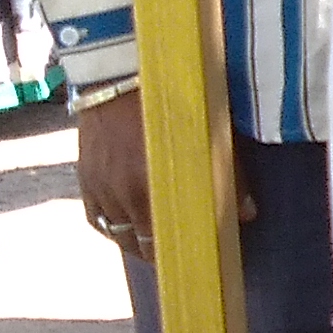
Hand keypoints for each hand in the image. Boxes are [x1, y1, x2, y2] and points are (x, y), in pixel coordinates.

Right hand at [73, 84, 253, 263]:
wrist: (121, 71)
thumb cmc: (177, 97)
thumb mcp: (211, 132)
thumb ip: (229, 175)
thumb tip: (246, 214)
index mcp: (157, 185)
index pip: (171, 243)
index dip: (188, 257)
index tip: (204, 262)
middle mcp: (125, 194)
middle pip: (146, 247)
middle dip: (167, 254)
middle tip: (186, 255)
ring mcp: (101, 189)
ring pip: (122, 237)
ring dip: (142, 243)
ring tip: (162, 244)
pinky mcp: (86, 180)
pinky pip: (99, 221)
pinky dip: (116, 229)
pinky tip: (132, 228)